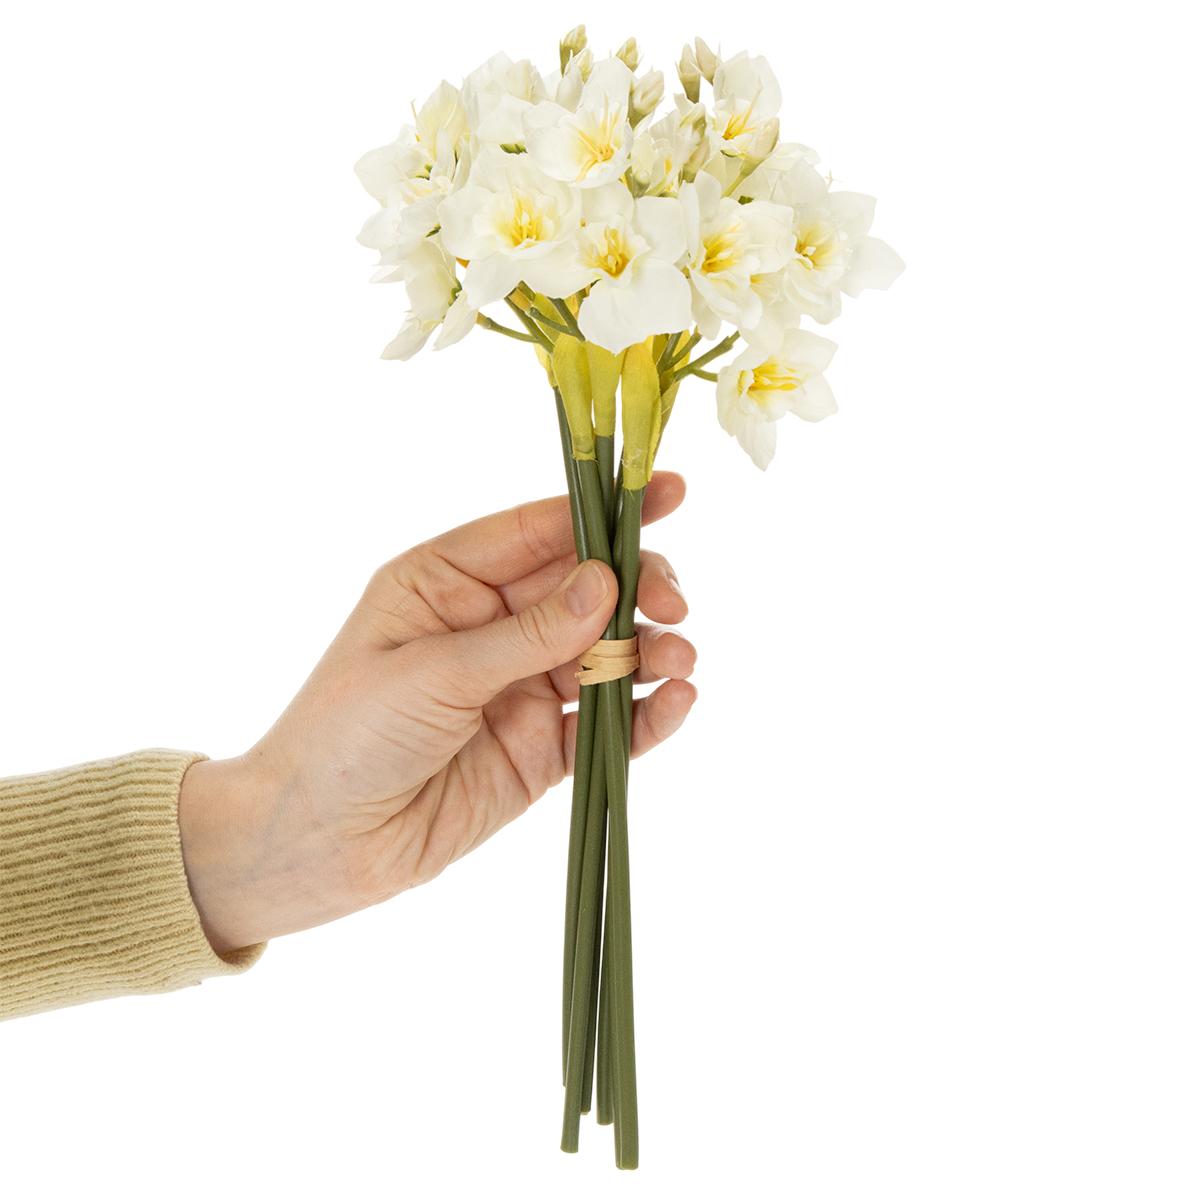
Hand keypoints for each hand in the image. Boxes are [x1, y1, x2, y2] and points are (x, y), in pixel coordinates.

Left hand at [178, 473, 696, 953]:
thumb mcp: (433, 671)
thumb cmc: (346, 735)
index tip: (671, 493)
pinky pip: (607, 722)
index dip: (605, 513)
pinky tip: (677, 703)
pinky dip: (647, 713)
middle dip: (639, 590)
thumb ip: (528, 633)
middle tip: (673, 607)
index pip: (539, 531)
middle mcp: (492, 625)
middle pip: (588, 589)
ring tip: (680, 661)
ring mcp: (521, 687)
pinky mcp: (543, 749)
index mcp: (449, 581)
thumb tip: (607, 582)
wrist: (317, 844)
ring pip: (608, 654)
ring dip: (653, 651)